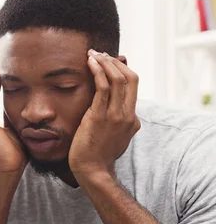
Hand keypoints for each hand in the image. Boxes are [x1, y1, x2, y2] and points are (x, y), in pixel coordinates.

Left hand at [68, 50, 140, 180]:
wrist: (92, 170)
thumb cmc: (97, 154)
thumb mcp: (114, 136)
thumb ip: (117, 121)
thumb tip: (116, 110)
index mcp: (132, 118)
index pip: (133, 85)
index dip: (122, 69)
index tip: (108, 61)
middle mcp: (128, 115)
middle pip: (130, 78)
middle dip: (115, 62)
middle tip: (99, 54)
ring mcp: (115, 116)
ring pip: (118, 79)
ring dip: (105, 62)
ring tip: (93, 54)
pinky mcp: (100, 117)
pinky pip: (103, 87)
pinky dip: (98, 71)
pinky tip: (90, 62)